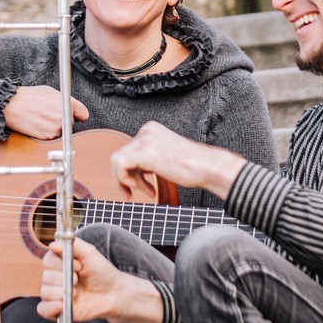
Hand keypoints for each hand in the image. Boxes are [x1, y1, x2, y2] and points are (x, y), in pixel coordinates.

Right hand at [3, 85, 89, 139]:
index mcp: (68, 103)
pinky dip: (46, 133)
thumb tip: (74, 109)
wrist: (12, 106)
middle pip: (70, 123)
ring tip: (41, 118)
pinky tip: (38, 124)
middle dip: (62, 120)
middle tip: (48, 114)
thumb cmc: (29, 97)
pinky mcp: (48, 137)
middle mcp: (65, 116)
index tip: (75, 115)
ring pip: (61, 131)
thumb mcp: (50, 92)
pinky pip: (52, 137)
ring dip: (54, 128)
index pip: (83, 114)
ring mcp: (57, 128)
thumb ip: (65, 100)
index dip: (78, 114)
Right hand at [38, 239, 164, 322]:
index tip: (78, 266)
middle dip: (64, 279)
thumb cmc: (101, 272)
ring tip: (77, 293)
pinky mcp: (57, 310)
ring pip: (45, 292)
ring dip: (63, 292)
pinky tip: (63, 305)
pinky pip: (43, 309)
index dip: (61, 264)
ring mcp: (55, 294)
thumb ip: (73, 245)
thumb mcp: (90, 253)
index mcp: (59, 263)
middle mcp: (54, 278)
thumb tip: (52, 244)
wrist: (113, 293)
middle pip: (46, 277)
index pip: (47, 261)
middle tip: (79, 280)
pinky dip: (51, 307)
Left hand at [110, 121, 246, 200]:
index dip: (131, 171)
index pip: (129, 150)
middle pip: (122, 155)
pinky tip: (136, 187)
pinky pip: (120, 165)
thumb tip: (132, 172)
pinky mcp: (144, 152)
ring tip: (136, 192)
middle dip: (128, 177)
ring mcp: (144, 140)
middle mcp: (146, 131)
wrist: (206, 167)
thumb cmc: (193, 167)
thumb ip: (149, 159)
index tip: (140, 186)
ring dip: (123, 180)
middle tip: (135, 192)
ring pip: (116, 160)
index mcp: (151, 130)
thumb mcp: (165, 157)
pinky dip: (122, 178)